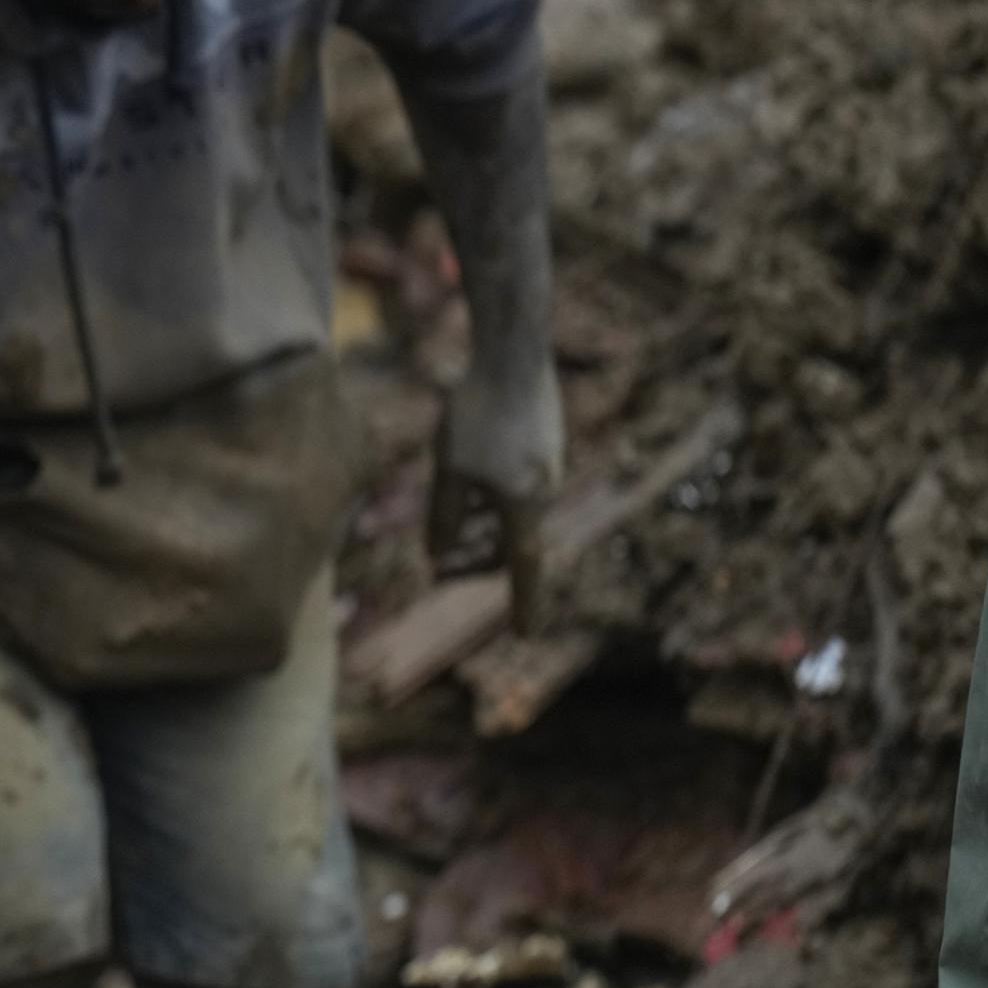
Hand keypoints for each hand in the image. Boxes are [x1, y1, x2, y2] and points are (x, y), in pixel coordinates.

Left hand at [429, 359, 565, 628]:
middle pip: (515, 547)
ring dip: (483, 533)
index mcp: (523, 506)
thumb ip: (445, 518)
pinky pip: (519, 494)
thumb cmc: (477, 411)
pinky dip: (494, 506)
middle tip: (441, 568)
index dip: (523, 604)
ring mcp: (547, 470)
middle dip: (479, 563)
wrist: (514, 352)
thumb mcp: (449, 470)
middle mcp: (543, 494)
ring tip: (450, 532)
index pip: (524, 570)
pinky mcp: (542, 448)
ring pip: (515, 519)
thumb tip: (440, 557)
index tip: (525, 634)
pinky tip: (469, 491)